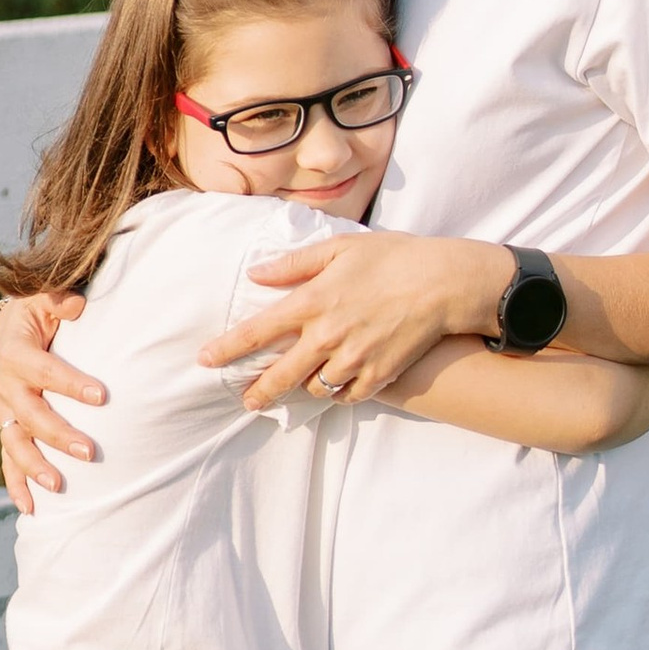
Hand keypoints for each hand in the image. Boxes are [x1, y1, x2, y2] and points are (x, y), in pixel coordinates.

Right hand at [0, 288, 104, 510]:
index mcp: (15, 353)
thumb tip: (77, 306)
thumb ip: (59, 299)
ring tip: (59, 487)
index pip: (45, 372)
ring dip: (35, 468)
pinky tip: (31, 509)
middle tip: (90, 453)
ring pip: (15, 444)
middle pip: (31, 416)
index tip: (102, 396)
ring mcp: (5, 410)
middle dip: (59, 436)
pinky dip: (17, 485)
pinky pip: (9, 459)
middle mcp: (6, 386)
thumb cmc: (37, 310)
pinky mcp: (8, 426)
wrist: (12, 325)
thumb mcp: (44, 296)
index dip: (71, 384)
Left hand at [199, 228, 509, 412]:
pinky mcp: (379, 375)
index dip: (227, 349)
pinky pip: (348, 396)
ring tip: (295, 388)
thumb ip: (294, 263)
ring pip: (315, 388)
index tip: (205, 361)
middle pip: (281, 375)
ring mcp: (354, 359)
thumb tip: (256, 273)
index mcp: (313, 302)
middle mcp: (327, 336)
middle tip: (247, 401)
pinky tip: (336, 384)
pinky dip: (338, 393)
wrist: (443, 283)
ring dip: (302, 389)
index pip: (257, 332)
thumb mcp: (339, 248)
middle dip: (258, 392)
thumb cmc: (392, 257)